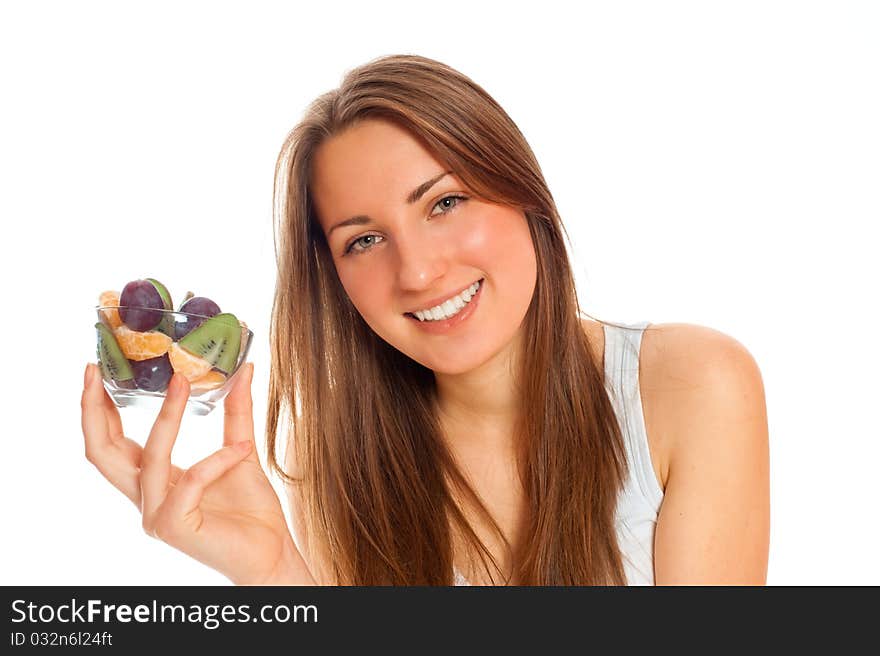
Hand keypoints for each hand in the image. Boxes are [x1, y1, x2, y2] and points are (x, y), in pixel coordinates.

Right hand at [80, 362, 314, 584]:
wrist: (273, 552)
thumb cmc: (252, 509)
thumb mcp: (241, 449)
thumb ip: (236, 413)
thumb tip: (242, 370)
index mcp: (154, 480)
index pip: (112, 442)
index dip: (98, 407)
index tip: (96, 368)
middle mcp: (147, 498)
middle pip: (101, 453)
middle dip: (94, 410)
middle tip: (97, 371)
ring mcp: (156, 515)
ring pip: (147, 459)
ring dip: (167, 417)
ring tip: (183, 382)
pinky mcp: (174, 527)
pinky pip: (192, 479)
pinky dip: (218, 459)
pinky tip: (244, 448)